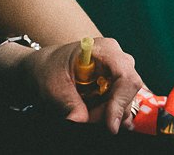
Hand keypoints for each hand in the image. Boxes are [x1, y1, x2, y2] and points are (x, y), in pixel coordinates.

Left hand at [8, 36, 146, 132]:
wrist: (46, 69)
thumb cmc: (49, 70)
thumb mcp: (55, 87)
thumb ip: (70, 104)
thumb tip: (80, 120)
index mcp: (104, 49)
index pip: (126, 77)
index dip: (120, 102)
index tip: (110, 125)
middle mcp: (117, 60)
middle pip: (127, 93)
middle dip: (108, 112)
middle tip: (86, 117)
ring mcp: (120, 74)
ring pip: (125, 104)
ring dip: (106, 115)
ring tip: (83, 110)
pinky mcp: (118, 88)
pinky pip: (121, 107)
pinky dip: (107, 115)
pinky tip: (91, 110)